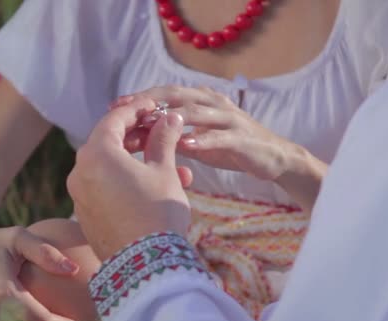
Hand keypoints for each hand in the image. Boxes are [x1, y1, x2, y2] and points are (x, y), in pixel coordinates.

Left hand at [67, 98, 192, 260]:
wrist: (145, 265)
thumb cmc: (156, 211)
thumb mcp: (163, 170)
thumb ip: (163, 139)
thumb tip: (170, 119)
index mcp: (96, 154)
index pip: (115, 120)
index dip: (138, 110)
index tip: (155, 107)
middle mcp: (80, 172)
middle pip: (109, 142)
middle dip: (139, 137)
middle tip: (163, 133)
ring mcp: (79, 195)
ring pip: (111, 168)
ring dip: (139, 163)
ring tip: (174, 167)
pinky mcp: (86, 215)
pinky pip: (106, 188)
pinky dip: (128, 182)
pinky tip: (157, 188)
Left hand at [113, 86, 326, 211]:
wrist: (273, 159)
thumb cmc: (229, 149)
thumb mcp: (195, 142)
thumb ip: (170, 137)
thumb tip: (136, 137)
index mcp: (200, 102)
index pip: (163, 94)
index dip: (140, 98)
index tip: (114, 106)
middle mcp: (213, 104)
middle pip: (175, 96)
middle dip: (148, 101)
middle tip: (124, 109)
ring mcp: (229, 119)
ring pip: (196, 112)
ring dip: (170, 116)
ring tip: (148, 122)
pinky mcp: (242, 139)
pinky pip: (219, 137)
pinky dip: (201, 140)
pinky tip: (184, 145)